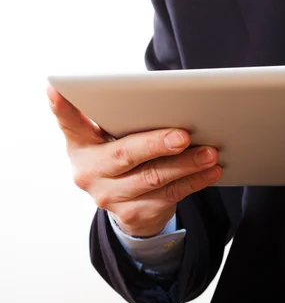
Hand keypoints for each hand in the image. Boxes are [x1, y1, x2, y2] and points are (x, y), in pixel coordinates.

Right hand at [47, 86, 221, 236]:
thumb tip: (164, 99)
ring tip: (210, 152)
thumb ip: (123, 120)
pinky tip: (211, 170)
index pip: (68, 122)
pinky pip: (170, 196)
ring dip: (187, 164)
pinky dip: (195, 181)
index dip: (61, 107)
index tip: (56, 89)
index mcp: (80, 145)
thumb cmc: (125, 155)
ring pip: (154, 178)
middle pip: (125, 155)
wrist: (130, 203)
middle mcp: (88, 172)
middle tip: (183, 136)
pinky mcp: (133, 214)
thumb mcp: (113, 138)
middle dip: (156, 144)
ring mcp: (109, 197)